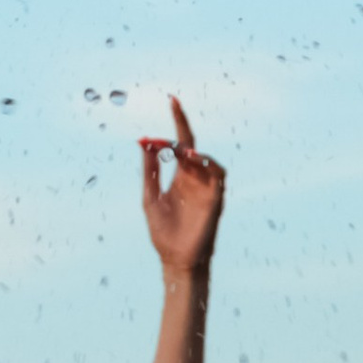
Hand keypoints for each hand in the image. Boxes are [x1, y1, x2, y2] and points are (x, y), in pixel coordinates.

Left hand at [140, 97, 225, 276]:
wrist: (175, 259)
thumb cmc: (163, 232)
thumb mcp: (150, 197)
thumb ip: (150, 170)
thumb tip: (144, 143)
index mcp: (179, 177)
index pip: (178, 144)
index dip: (175, 123)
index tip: (168, 103)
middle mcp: (194, 178)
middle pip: (190, 145)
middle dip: (182, 123)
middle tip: (173, 103)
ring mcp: (206, 187)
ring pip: (204, 158)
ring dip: (192, 150)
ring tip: (179, 149)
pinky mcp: (215, 199)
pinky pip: (218, 175)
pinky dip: (207, 164)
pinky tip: (193, 160)